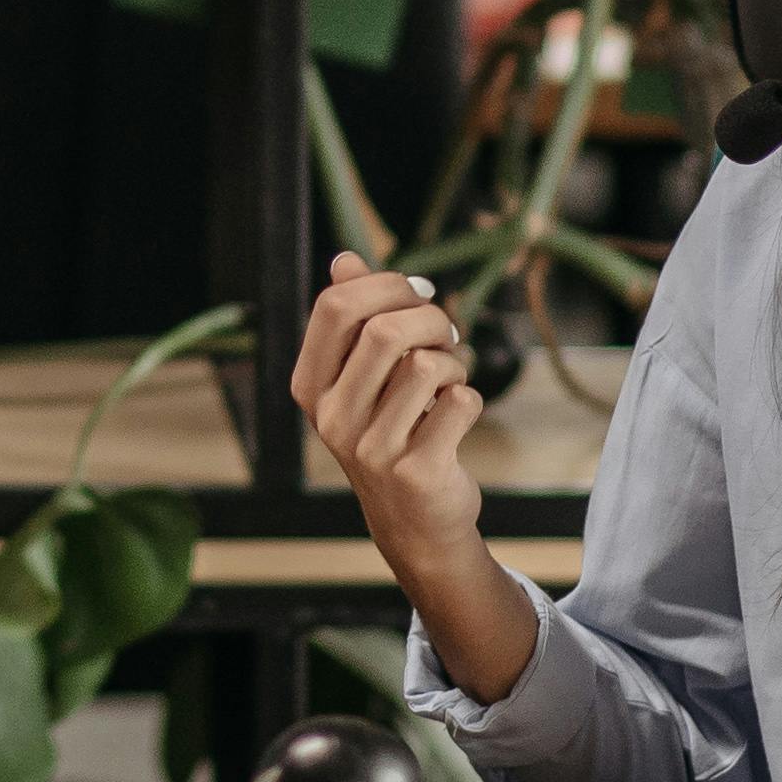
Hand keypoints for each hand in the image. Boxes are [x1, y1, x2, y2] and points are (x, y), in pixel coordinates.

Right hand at [293, 251, 521, 692]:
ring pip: (427, 365)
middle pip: (384, 330)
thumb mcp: (361, 379)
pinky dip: (471, 397)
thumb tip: (344, 259)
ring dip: (454, 361)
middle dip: (430, 318)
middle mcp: (330, 417)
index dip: (384, 285)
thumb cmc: (390, 433)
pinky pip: (460, 403)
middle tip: (447, 333)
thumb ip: (353, 319)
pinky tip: (457, 414)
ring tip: (451, 379)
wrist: (413, 523)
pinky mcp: (416, 471)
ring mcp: (370, 448)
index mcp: (310, 385)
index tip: (417, 293)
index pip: (334, 306)